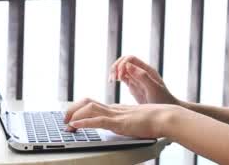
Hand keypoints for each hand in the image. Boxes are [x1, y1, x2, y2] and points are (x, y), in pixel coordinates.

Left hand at [63, 97, 177, 138]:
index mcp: (116, 109)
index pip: (93, 104)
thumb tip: (124, 126)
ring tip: (66, 124)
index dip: (79, 109)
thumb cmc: (154, 120)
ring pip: (89, 109)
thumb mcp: (135, 121)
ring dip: (74, 116)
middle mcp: (113, 109)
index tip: (70, 116)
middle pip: (87, 103)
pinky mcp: (119, 122)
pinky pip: (98, 121)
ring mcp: (116, 114)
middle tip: (64, 120)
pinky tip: (76, 126)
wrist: (165, 117)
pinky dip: (84, 122)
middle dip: (72, 110)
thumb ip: (127, 122)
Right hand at [109, 55, 179, 105]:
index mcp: (146, 69)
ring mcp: (136, 78)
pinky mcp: (132, 85)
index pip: (130, 58)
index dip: (122, 64)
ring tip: (111, 80)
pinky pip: (122, 77)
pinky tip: (113, 82)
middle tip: (112, 78)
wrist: (167, 109)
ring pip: (121, 68)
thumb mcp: (154, 89)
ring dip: (114, 71)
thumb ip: (142, 76)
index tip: (119, 75)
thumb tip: (127, 65)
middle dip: (116, 67)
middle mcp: (140, 72)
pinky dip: (116, 77)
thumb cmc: (163, 100)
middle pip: (124, 61)